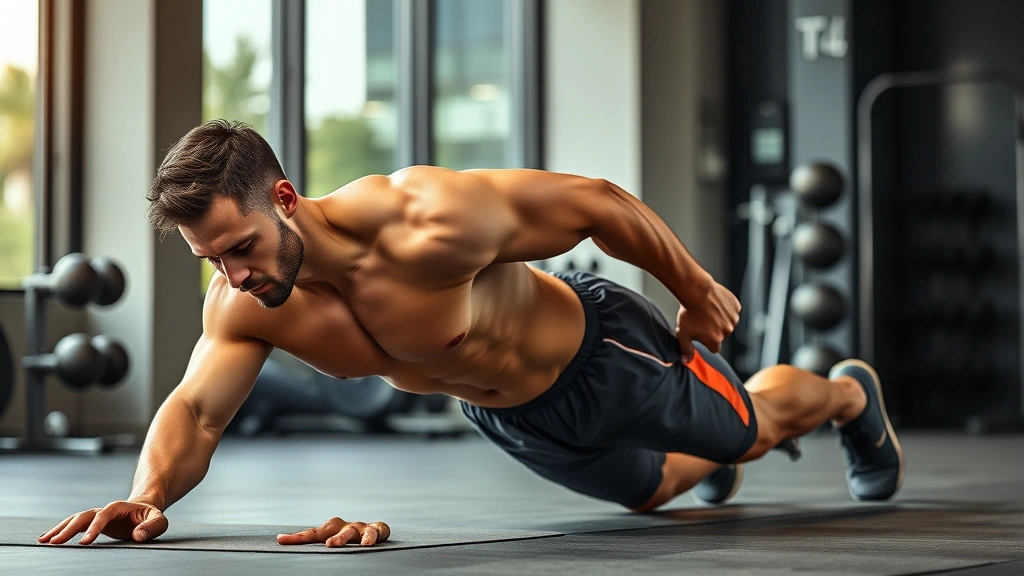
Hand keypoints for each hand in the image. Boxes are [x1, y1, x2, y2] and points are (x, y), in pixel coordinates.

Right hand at [38, 501, 167, 544]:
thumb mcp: (159, 520)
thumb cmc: (151, 516)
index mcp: (118, 507)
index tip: (84, 543)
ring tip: (44, 541)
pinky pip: (73, 526)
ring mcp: (96, 516)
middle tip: (55, 543)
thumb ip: (152, 527)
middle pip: (83, 517)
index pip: (102, 516)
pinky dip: (60, 531)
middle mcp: (104, 510)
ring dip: (59, 529)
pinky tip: (48, 539)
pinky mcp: (91, 523)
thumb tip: (138, 535)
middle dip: (68, 529)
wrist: (145, 510)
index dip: (93, 528)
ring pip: (74, 520)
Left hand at [277, 517, 390, 547]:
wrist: (374, 531)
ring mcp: (358, 527)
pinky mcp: (374, 530)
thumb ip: (316, 549)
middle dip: (318, 536)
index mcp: (330, 529)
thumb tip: (292, 554)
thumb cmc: (347, 540)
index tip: (281, 540)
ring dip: (341, 538)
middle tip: (321, 544)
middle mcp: (342, 526)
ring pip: (350, 532)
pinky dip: (370, 537)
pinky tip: (366, 544)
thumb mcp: (332, 542)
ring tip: (333, 545)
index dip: (297, 537)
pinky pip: (373, 532)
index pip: (311, 534)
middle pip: (329, 530)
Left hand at [675, 278, 740, 361]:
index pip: (713, 347)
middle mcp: (727, 332)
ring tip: (708, 310)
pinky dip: (726, 308)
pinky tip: (715, 303)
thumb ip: (686, 349)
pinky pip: (732, 310)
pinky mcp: (736, 307)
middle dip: (714, 329)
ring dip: (721, 318)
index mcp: (715, 341)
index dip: (706, 340)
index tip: (701, 332)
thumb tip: (686, 361)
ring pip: (728, 322)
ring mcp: (733, 319)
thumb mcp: (683, 334)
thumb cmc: (689, 313)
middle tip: (703, 319)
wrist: (696, 291)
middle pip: (722, 334)